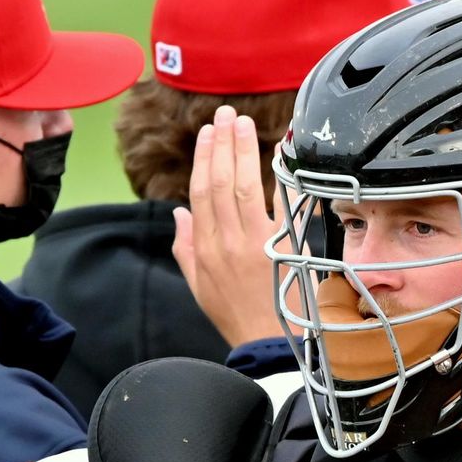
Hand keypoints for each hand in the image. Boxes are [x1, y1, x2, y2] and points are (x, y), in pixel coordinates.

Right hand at [173, 108, 287, 347]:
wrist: (268, 345)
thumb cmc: (235, 316)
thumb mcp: (200, 286)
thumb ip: (186, 248)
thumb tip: (178, 213)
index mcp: (205, 249)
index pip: (201, 193)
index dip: (204, 159)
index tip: (208, 133)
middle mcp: (227, 242)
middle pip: (220, 183)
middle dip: (222, 145)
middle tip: (226, 116)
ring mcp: (255, 245)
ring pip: (245, 188)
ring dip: (243, 151)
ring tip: (243, 124)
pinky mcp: (283, 250)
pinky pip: (282, 206)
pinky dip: (280, 177)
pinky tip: (279, 153)